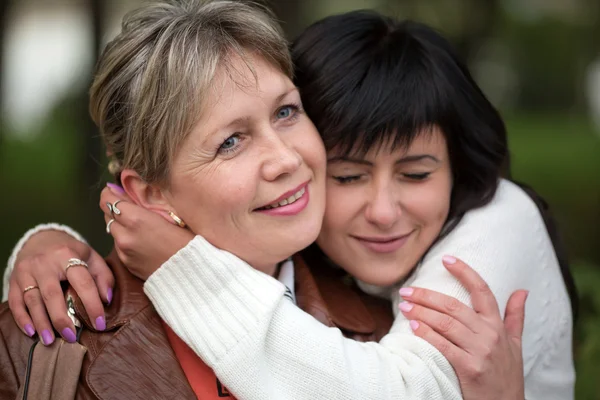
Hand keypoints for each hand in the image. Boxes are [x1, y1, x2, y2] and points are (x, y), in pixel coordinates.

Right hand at [8, 229, 113, 344]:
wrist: (40, 239)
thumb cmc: (70, 253)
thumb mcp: (91, 257)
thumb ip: (103, 276)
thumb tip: (107, 299)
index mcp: (68, 255)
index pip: (83, 283)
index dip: (93, 305)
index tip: (100, 324)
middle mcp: (44, 263)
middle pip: (52, 294)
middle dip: (62, 318)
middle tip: (71, 337)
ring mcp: (26, 271)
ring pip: (32, 300)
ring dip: (41, 322)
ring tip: (50, 340)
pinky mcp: (14, 280)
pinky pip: (15, 301)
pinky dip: (22, 318)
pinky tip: (31, 331)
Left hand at [101, 184, 193, 279]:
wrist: (190, 272)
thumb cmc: (188, 240)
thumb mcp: (171, 214)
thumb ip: (149, 201)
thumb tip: (135, 187)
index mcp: (136, 219)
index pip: (108, 199)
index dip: (110, 192)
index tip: (115, 189)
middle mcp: (124, 235)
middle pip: (107, 214)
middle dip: (115, 207)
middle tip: (129, 205)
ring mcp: (123, 251)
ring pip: (113, 231)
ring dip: (120, 224)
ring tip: (138, 225)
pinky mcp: (127, 264)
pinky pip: (120, 246)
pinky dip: (126, 239)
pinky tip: (142, 240)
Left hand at [397, 256, 525, 399]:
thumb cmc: (507, 374)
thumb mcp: (515, 344)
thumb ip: (515, 316)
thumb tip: (522, 291)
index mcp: (498, 325)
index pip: (482, 290)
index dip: (464, 272)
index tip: (446, 259)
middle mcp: (490, 334)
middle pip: (454, 306)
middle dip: (427, 295)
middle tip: (407, 290)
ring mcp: (480, 351)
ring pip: (446, 323)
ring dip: (421, 312)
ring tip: (404, 305)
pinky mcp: (469, 368)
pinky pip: (443, 346)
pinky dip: (427, 334)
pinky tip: (413, 326)